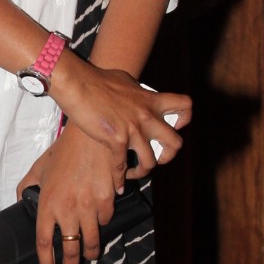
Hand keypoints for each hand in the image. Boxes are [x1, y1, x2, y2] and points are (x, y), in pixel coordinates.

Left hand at [17, 126, 128, 263]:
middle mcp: (68, 210)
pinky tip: (100, 219)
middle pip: (71, 249)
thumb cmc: (64, 150)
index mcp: (47, 204)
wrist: (90, 134)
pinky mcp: (108, 200)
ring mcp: (89, 206)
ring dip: (91, 251)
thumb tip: (22, 202)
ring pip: (93, 240)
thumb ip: (27, 187)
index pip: (44, 243)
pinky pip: (107, 220)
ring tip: (89, 253)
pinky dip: (104, 222)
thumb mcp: (39, 168)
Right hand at [48, 55, 190, 176]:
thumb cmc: (97, 79)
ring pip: (152, 161)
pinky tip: (117, 183)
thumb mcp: (125, 82)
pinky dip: (120, 179)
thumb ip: (137, 93)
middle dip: (168, 155)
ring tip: (135, 172)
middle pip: (175, 143)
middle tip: (157, 157)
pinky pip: (122, 166)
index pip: (185, 106)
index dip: (184, 120)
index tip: (173, 127)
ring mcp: (133, 129)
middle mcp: (147, 116)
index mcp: (151, 100)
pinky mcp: (116, 139)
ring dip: (144, 171)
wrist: (78, 83)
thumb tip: (138, 95)